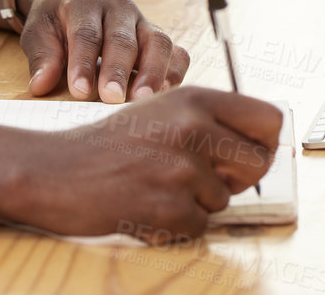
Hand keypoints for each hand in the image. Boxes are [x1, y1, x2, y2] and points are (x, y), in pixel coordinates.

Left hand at [15, 0, 190, 103]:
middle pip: (123, 38)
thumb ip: (42, 56)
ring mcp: (142, 20)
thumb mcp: (38, 29)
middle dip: (118, 70)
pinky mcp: (156, 35)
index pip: (86, 33)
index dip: (84, 62)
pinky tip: (165, 94)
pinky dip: (174, 72)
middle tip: (112, 99)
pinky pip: (176, 51)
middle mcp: (118, 7)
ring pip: (157, 42)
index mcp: (85, 1)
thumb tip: (40, 86)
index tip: (79, 91)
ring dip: (152, 72)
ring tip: (143, 101)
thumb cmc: (56, 17)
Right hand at [20, 87, 281, 240]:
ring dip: (197, 201)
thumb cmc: (108, 145)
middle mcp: (193, 127)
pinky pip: (199, 225)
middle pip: (259, 162)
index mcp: (196, 98)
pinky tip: (147, 205)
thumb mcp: (161, 112)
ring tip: (158, 186)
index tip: (249, 154)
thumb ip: (208, 123)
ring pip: (225, 198)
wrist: (55, 171)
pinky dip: (176, 224)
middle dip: (237, 177)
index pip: (270, 119)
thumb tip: (263, 146)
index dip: (266, 142)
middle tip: (201, 178)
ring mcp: (181, 168)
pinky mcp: (168, 206)